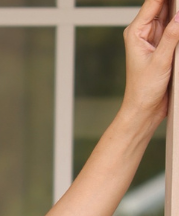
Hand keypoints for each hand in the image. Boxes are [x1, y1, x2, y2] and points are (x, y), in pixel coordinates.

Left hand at [121, 0, 178, 130]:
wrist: (143, 110)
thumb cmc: (143, 91)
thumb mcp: (160, 61)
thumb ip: (171, 36)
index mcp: (136, 31)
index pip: (155, 0)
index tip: (178, 0)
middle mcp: (144, 31)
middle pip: (163, 3)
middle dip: (176, 3)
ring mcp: (154, 37)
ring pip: (170, 13)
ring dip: (178, 11)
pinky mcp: (163, 44)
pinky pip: (174, 27)